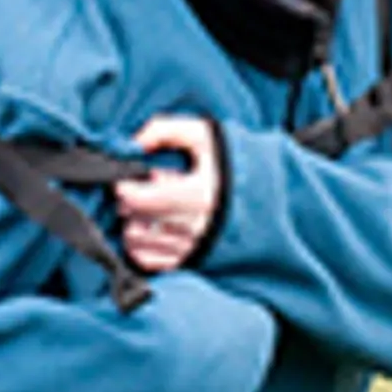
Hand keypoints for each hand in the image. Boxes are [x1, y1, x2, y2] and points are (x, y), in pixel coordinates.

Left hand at [117, 114, 220, 271]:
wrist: (266, 196)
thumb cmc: (231, 162)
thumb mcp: (204, 134)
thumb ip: (165, 130)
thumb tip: (132, 143)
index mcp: (200, 195)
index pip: (140, 199)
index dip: (124, 188)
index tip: (126, 179)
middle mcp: (196, 226)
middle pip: (136, 220)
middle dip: (128, 204)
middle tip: (137, 191)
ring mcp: (194, 247)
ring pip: (139, 242)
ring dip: (132, 225)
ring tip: (145, 210)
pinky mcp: (192, 261)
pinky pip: (149, 261)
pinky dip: (139, 247)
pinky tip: (148, 230)